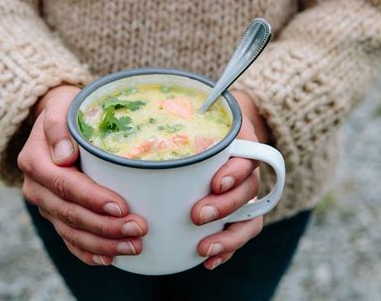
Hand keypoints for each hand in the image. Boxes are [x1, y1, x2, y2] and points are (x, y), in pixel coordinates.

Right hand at [18, 85, 147, 265]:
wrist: (55, 123)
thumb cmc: (66, 112)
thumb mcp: (60, 108)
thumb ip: (58, 127)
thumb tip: (65, 156)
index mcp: (35, 161)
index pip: (65, 185)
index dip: (93, 199)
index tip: (122, 206)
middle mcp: (36, 187)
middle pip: (70, 214)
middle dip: (105, 226)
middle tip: (139, 229)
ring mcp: (45, 204)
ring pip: (71, 232)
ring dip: (103, 243)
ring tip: (134, 246)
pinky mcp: (55, 215)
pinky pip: (69, 240)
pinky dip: (89, 252)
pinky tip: (111, 258)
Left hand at [191, 91, 271, 269]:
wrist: (221, 133)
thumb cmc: (204, 128)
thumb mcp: (197, 120)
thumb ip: (176, 120)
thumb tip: (131, 123)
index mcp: (240, 148)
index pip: (246, 160)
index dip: (235, 173)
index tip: (216, 183)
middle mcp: (246, 174)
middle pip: (247, 192)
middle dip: (224, 206)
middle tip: (197, 215)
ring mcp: (244, 196)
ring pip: (248, 219)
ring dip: (228, 236)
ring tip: (204, 249)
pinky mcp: (238, 214)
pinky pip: (240, 234)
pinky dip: (227, 250)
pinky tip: (209, 261)